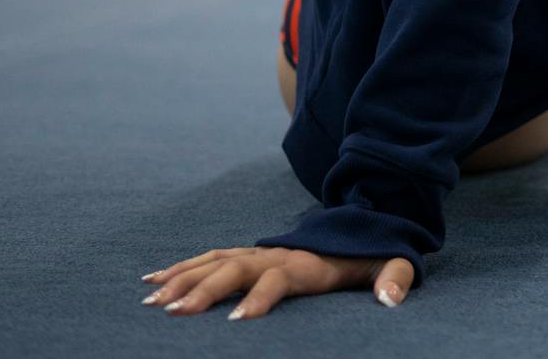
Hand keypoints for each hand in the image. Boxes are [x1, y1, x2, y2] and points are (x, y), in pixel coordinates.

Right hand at [140, 246, 414, 319]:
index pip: (279, 278)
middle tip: (174, 313)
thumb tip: (391, 300)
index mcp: (309, 262)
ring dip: (182, 278)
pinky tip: (152, 280)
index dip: (262, 297)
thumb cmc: (376, 254)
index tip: (240, 321)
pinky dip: (180, 267)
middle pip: (235, 267)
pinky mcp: (249, 253)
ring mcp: (260, 251)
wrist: (364, 225)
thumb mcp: (396, 263)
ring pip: (214, 261)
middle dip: (204, 289)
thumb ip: (396, 279)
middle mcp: (277, 253)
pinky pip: (209, 257)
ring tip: (151, 301)